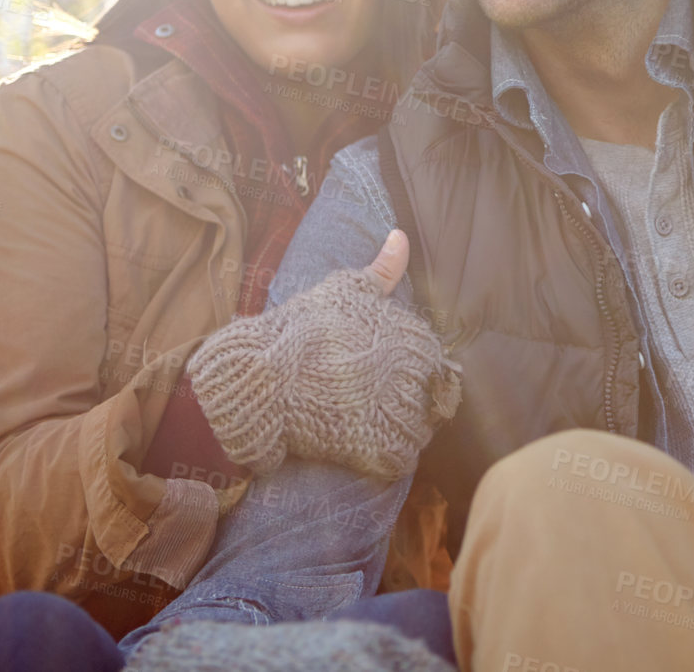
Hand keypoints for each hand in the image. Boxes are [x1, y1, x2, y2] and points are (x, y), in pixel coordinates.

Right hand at [188, 231, 461, 477]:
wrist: (261, 377)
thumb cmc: (303, 330)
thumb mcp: (345, 290)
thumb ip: (383, 269)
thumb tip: (401, 235)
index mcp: (418, 342)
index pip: (432, 365)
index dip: (405, 372)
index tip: (377, 373)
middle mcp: (419, 378)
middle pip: (429, 398)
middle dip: (404, 401)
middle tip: (365, 398)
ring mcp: (402, 415)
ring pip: (419, 429)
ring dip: (397, 428)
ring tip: (361, 418)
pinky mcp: (384, 450)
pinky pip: (402, 458)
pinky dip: (385, 455)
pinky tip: (360, 442)